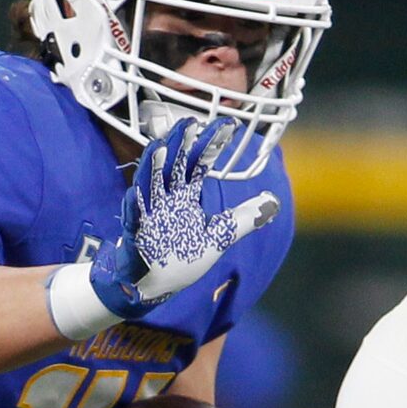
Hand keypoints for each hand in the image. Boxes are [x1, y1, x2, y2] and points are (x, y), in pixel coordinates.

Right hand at [47, 118, 279, 341]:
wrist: (154, 286)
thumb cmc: (181, 259)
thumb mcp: (220, 236)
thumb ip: (244, 218)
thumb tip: (273, 202)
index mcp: (186, 197)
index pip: (199, 163)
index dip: (212, 145)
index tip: (229, 125)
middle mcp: (166, 200)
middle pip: (173, 166)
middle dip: (179, 145)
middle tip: (189, 122)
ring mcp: (149, 216)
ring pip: (149, 186)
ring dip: (153, 167)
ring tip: (160, 147)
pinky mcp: (136, 237)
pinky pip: (133, 220)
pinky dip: (133, 208)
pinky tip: (135, 194)